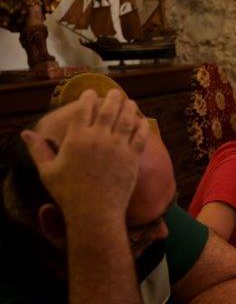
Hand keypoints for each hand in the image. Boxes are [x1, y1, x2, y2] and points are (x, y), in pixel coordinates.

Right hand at [20, 90, 149, 220]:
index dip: (89, 98)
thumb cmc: (68, 193)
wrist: (94, 211)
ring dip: (129, 108)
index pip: (84, 109)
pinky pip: (140, 137)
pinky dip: (142, 126)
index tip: (92, 93)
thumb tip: (25, 134)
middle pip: (109, 109)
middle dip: (113, 98)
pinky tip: (142, 122)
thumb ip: (38, 149)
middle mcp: (99, 138)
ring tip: (131, 103)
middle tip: (117, 93)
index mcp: (77, 137)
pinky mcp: (133, 158)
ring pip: (127, 120)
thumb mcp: (47, 170)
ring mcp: (118, 147)